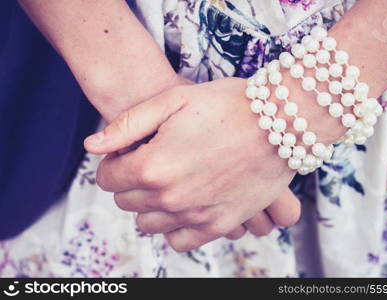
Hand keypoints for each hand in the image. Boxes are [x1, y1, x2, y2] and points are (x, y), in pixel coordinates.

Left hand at [85, 78, 303, 250]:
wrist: (281, 120)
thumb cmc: (226, 104)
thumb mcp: (172, 100)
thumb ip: (127, 125)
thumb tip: (92, 146)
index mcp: (152, 167)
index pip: (107, 179)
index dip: (113, 163)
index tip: (128, 153)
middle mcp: (170, 198)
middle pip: (127, 202)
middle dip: (130, 182)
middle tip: (151, 162)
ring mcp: (196, 215)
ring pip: (150, 224)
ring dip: (150, 205)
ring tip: (168, 182)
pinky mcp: (220, 224)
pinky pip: (181, 241)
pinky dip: (175, 227)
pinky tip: (184, 205)